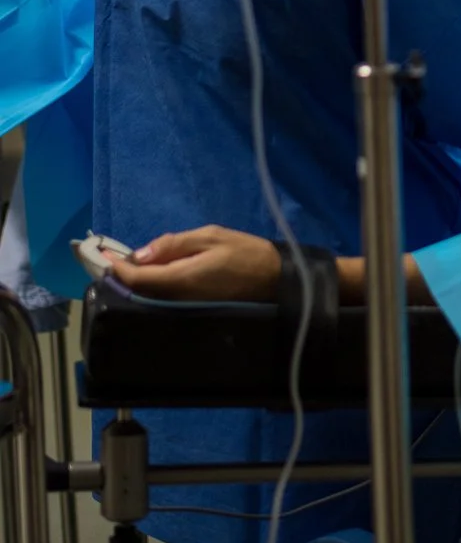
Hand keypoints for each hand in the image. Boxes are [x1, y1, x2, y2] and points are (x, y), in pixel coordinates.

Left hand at [108, 226, 281, 302]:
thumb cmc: (244, 251)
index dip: (118, 269)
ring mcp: (183, 305)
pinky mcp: (190, 307)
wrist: (273, 279)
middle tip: (111, 258)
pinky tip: (152, 272)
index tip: (105, 256)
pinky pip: (163, 296)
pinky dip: (151, 285)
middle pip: (140, 290)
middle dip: (123, 275)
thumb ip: (174, 244)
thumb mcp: (210, 236)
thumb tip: (139, 253)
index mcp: (180, 278)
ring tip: (128, 263)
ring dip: (136, 280)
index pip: (138, 279)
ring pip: (150, 294)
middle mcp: (177, 297)